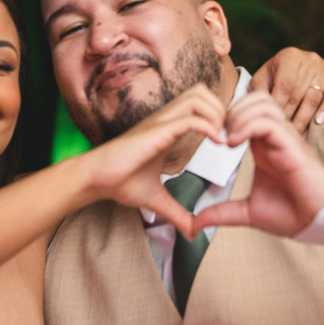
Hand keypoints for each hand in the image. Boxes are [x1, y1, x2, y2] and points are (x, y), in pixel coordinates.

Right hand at [81, 85, 225, 238]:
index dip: (217, 116)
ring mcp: (160, 122)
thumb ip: (178, 213)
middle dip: (221, 108)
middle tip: (228, 134)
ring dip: (217, 114)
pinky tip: (217, 143)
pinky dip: (209, 127)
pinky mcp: (156, 132)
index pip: (198, 104)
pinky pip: (190, 119)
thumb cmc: (119, 182)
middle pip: (201, 92)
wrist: (95, 180)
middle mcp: (165, 119)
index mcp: (167, 128)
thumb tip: (193, 233)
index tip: (228, 140)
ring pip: (198, 97)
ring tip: (223, 138)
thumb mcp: (157, 200)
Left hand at [192, 91, 323, 236]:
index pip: (246, 110)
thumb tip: (195, 224)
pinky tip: (234, 144)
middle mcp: (274, 137)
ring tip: (227, 140)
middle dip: (230, 110)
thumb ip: (221, 213)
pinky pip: (269, 123)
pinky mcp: (292, 146)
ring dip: (238, 115)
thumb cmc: (291, 213)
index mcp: (263, 145)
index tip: (213, 141)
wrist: (317, 222)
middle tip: (218, 136)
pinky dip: (248, 126)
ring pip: (262, 104)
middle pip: (254, 98)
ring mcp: (285, 138)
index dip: (226, 117)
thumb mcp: (247, 213)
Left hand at [250, 47, 323, 130]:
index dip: (278, 106)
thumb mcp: (262, 79)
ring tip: (294, 132)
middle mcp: (308, 59)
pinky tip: (319, 121)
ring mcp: (323, 68)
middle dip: (288, 115)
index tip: (273, 121)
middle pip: (298, 94)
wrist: (295, 67)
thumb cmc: (274, 77)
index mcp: (289, 56)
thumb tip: (260, 106)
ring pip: (314, 98)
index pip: (284, 87)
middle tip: (281, 131)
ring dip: (303, 118)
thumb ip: (259, 90)